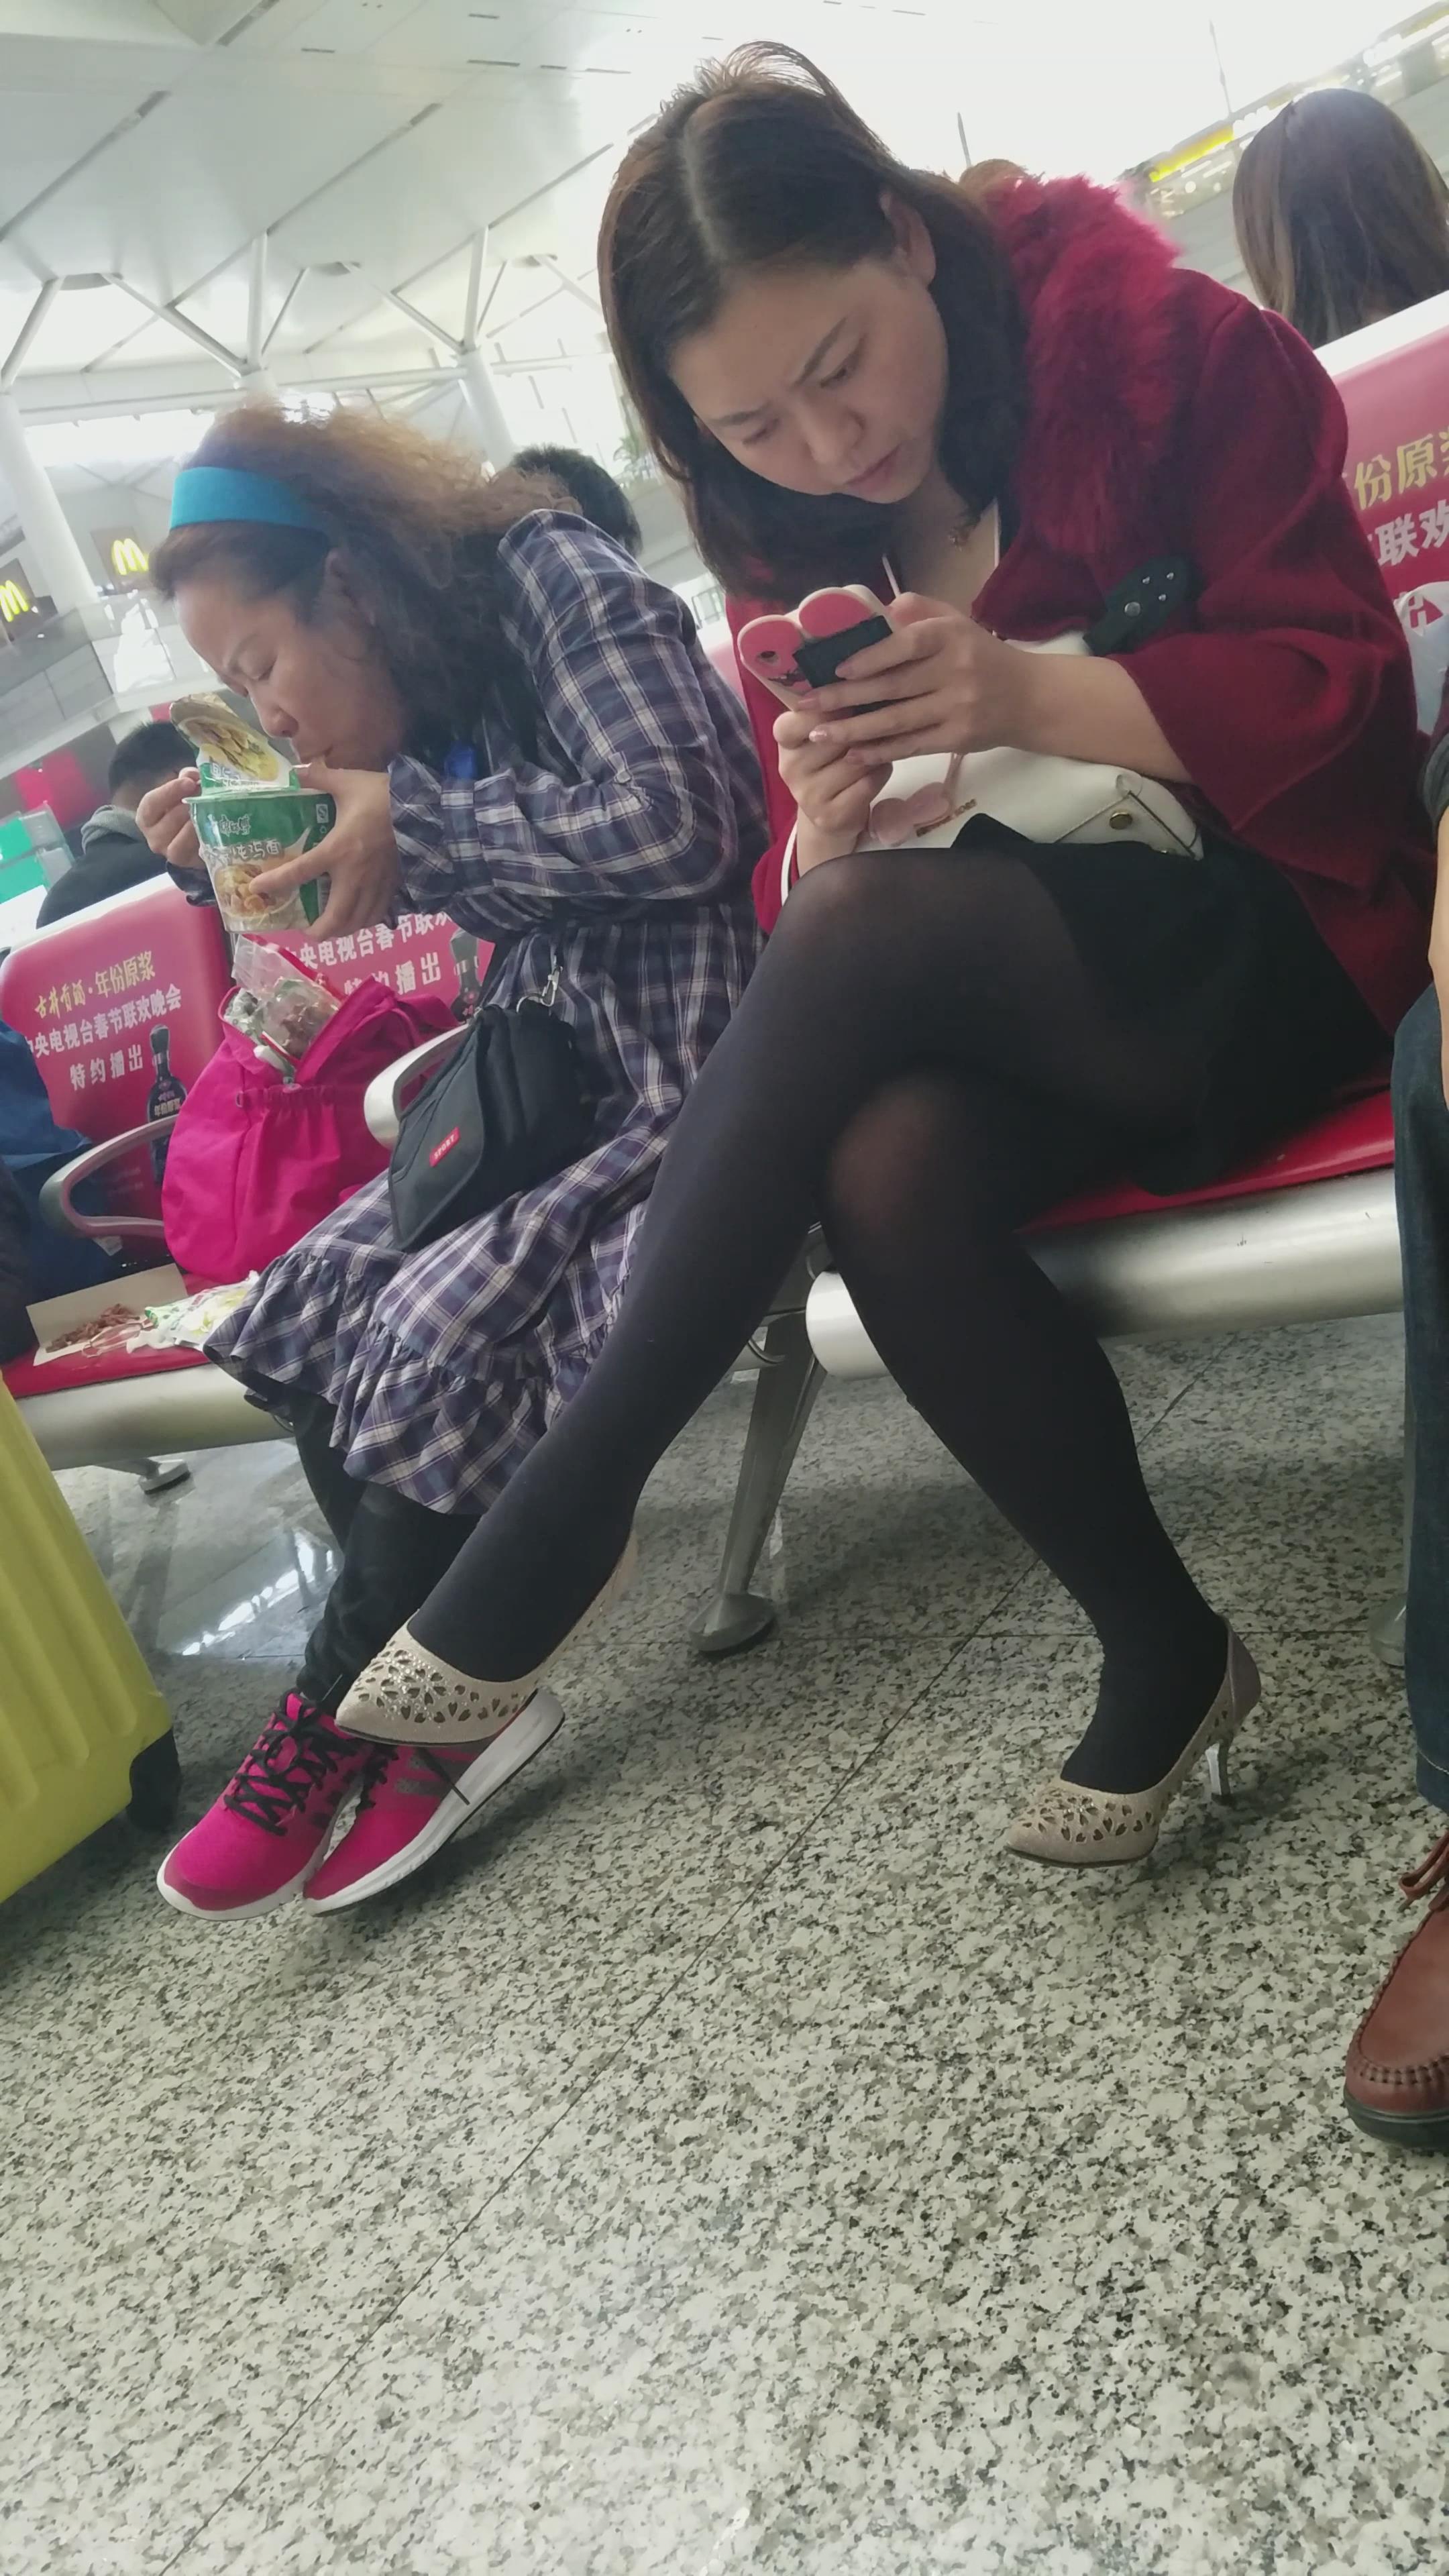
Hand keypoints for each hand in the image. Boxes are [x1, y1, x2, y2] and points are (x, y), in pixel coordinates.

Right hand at [138, 768, 202, 874]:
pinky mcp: (189, 863)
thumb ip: (187, 778)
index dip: (169, 792)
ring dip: (197, 825)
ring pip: (180, 843)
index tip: (189, 782)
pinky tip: (216, 828)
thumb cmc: (186, 809)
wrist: (201, 836)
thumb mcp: (184, 789)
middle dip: (189, 806)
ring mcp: (171, 853)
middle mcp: (154, 838)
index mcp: (147, 817)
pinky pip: (195, 855)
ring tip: (211, 811)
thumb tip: (193, 774)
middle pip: (168, 822)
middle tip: (207, 795)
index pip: (151, 804)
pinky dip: (205, 840)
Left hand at [250, 762, 399, 938]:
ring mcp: (376, 884)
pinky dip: (366, 920)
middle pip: (336, 917)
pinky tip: (361, 918)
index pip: (300, 872)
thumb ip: (319, 777)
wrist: (426, 810)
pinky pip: (378, 913)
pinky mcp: (394, 885)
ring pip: (358, 920)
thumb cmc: (383, 796)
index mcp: (337, 850)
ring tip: (332, 929)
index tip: (256, 890)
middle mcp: (354, 875)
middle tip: (309, 932)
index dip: (275, 882)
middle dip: (320, 931)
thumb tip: (296, 770)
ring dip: (343, 930)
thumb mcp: (348, 781)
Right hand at [775, 706, 889, 871]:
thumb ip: (830, 708)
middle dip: (860, 730)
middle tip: (872, 726)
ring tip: (877, 747)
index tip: (846, 705)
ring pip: (856, 759)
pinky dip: (880, 772)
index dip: (823, 710)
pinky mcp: (830, 815)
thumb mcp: (820, 732)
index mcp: (784, 741)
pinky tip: (878, 769)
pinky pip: (868, 782)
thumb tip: (859, 677)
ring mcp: (808, 795)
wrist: (829, 814)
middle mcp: (789, 768)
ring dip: (875, 751)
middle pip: (836, 737)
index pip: (794, 721)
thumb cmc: (830, 761)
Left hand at [800, 592, 1029, 766]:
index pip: (905, 645)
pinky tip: (853, 753)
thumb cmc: (981, 655)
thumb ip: (917, 611)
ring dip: (853, 731)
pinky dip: (880, 751)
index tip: (837, 669)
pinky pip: (911, 746)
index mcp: (951, 637)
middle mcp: (956, 671)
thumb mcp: (956, 622)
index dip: (870, 658)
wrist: (1029, 697)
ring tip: (819, 734)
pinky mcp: (958, 739)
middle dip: (844, 699)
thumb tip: (874, 609)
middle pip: (892, 688)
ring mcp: (957, 708)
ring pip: (896, 722)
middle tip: (807, 706)